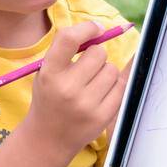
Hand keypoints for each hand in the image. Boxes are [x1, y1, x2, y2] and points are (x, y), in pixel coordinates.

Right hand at [26, 21, 127, 154]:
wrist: (48, 138)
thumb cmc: (50, 98)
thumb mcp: (46, 73)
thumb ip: (66, 51)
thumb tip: (99, 30)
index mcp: (49, 73)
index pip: (69, 39)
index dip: (87, 28)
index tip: (95, 29)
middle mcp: (67, 88)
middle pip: (98, 53)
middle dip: (96, 56)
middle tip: (87, 68)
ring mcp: (86, 104)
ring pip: (112, 69)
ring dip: (106, 72)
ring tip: (92, 84)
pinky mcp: (102, 116)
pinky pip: (121, 87)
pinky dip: (113, 87)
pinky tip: (100, 95)